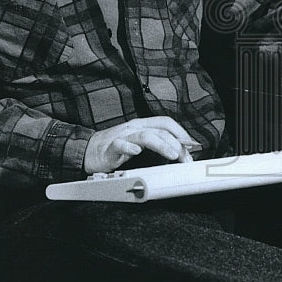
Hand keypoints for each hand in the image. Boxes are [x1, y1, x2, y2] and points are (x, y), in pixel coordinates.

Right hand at [83, 116, 199, 173]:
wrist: (88, 151)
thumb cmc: (115, 148)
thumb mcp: (139, 144)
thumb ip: (156, 145)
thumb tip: (179, 152)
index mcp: (142, 125)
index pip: (165, 122)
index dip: (181, 132)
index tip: (193, 145)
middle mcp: (134, 127)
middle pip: (160, 130)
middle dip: (177, 143)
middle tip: (186, 158)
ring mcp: (122, 136)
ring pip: (145, 135)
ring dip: (162, 145)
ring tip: (173, 155)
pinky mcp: (110, 148)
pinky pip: (120, 145)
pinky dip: (129, 148)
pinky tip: (136, 153)